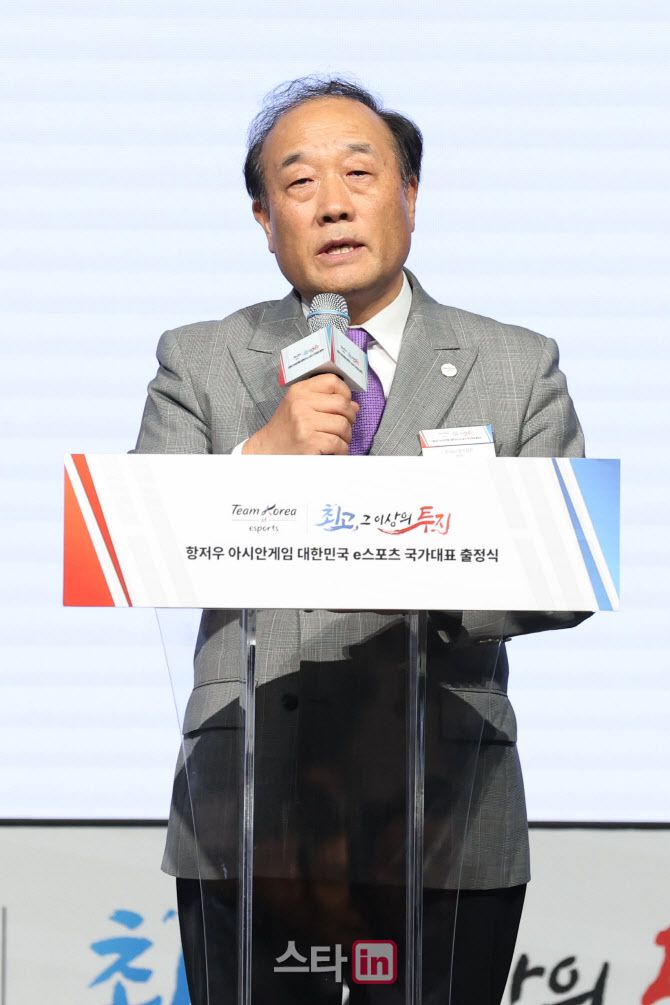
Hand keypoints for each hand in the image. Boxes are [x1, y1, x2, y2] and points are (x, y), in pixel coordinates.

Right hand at [243, 374, 358, 454]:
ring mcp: (305, 423)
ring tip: (338, 440)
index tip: (345, 404)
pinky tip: (335, 451)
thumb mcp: (299, 406)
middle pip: (342, 404)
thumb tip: (354, 405)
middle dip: (349, 418)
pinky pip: (338, 443)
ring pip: (343, 425)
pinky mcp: (309, 441)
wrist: (267, 450)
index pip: (332, 381)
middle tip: (344, 426)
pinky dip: (342, 450)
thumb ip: (325, 401)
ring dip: (346, 436)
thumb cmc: (286, 429)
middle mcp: (301, 404)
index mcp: (299, 391)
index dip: (345, 393)